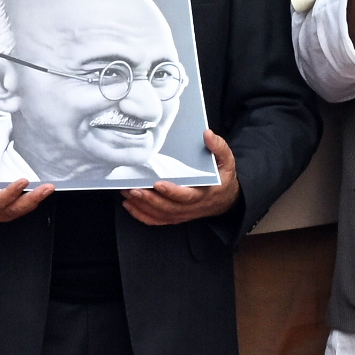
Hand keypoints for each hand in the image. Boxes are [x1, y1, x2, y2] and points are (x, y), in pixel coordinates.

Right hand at [0, 139, 51, 225]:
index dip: (10, 192)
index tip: (22, 180)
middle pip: (14, 207)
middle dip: (31, 197)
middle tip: (46, 187)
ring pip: (20, 210)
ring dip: (35, 200)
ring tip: (48, 189)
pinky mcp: (3, 212)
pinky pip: (20, 210)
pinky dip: (31, 203)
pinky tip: (41, 193)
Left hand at [124, 130, 240, 224]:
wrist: (226, 199)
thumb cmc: (223, 178)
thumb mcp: (227, 161)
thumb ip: (219, 148)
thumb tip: (207, 134)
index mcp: (204, 193)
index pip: (187, 196)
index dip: (172, 192)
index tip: (158, 183)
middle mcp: (192, 207)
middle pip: (168, 208)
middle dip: (149, 200)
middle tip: (133, 189)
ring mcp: (182, 214)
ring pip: (160, 215)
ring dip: (141, 206)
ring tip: (127, 193)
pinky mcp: (175, 217)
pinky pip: (157, 220)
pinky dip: (141, 215)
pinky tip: (129, 204)